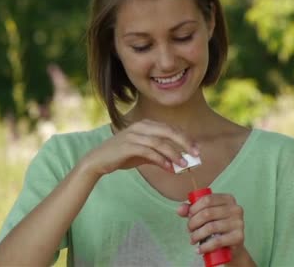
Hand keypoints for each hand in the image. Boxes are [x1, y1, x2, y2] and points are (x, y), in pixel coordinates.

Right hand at [80, 119, 199, 177]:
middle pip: (168, 131)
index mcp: (145, 124)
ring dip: (174, 154)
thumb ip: (159, 156)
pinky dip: (161, 160)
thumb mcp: (143, 154)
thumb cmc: (121, 156)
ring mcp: (133, 135)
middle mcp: (140, 126)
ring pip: (160, 142)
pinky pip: (149, 151)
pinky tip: (169, 168)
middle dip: (184, 142)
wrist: (98, 160)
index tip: (196, 149)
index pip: (170, 128)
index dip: (185, 138)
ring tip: (184, 164)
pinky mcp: (128, 146)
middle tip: (195, 154)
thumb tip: (178, 163)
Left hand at [177, 194, 247, 256]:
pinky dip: (205, 246)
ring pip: (211, 227)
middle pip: (207, 213)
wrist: (231, 245)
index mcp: (228, 199)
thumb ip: (190, 210)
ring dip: (197, 235)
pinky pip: (217, 241)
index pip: (207, 199)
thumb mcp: (203, 214)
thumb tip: (180, 210)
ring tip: (192, 239)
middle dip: (193, 222)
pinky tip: (199, 249)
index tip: (188, 216)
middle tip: (189, 229)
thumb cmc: (216, 225)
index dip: (194, 208)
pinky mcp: (239, 237)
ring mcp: (239, 223)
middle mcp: (236, 209)